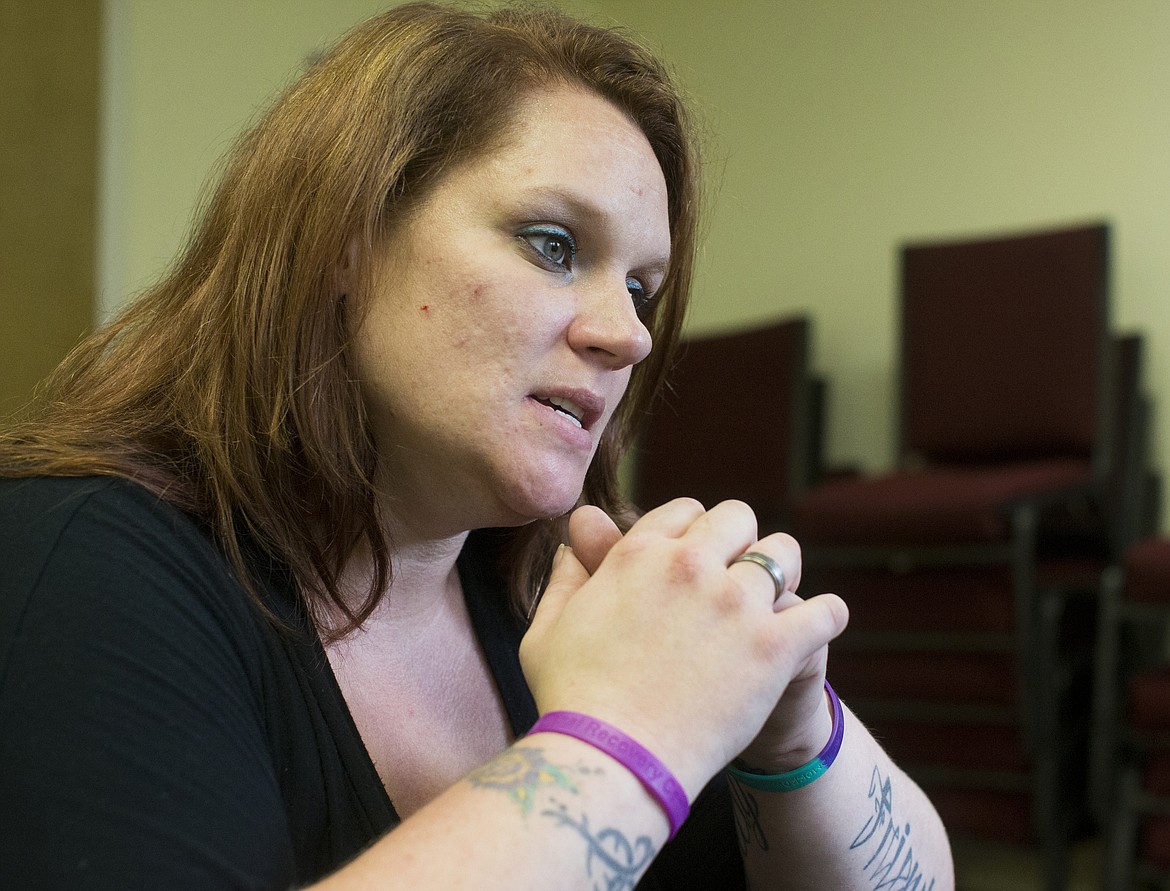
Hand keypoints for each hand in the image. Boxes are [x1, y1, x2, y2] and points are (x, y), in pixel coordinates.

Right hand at [520, 499, 847, 798]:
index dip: (692, 531)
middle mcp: (689, 565)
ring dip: (783, 570)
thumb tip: (572, 544)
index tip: (696, 558)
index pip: (685, 510)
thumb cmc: (571, 701)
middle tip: (739, 575)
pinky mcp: (773, 647)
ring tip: (779, 597)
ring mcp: (735, 604)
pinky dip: (826, 616)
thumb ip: (563, 579)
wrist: (610, 761)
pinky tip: (817, 626)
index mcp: (638, 554)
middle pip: (738, 518)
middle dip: (739, 540)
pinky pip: (825, 611)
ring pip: (784, 554)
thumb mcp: (546, 630)